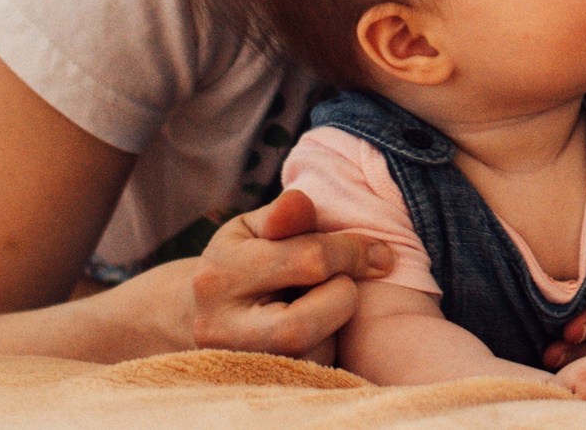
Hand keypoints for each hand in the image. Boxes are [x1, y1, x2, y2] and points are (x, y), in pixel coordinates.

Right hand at [178, 191, 391, 353]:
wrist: (206, 317)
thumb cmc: (242, 261)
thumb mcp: (254, 229)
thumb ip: (284, 215)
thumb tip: (301, 201)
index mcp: (219, 276)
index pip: (307, 260)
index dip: (353, 252)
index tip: (379, 252)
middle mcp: (222, 329)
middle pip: (303, 325)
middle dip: (342, 296)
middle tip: (345, 281)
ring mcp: (241, 366)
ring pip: (315, 351)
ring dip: (335, 321)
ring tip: (320, 301)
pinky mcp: (265, 386)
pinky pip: (316, 369)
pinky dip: (328, 344)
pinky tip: (315, 328)